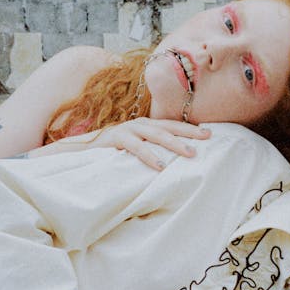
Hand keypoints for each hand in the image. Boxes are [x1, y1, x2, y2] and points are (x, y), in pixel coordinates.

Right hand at [32, 118, 210, 169]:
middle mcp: (139, 124)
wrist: (80, 150)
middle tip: (207, 139)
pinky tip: (160, 166)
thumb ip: (151, 151)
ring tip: (190, 154)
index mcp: (146, 126)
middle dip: (189, 132)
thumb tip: (174, 162)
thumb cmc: (112, 152)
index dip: (190, 128)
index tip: (210, 134)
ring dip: (174, 143)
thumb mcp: (135, 149)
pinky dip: (149, 156)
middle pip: (169, 126)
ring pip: (155, 134)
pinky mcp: (115, 139)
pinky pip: (136, 147)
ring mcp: (127, 129)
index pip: (172, 125)